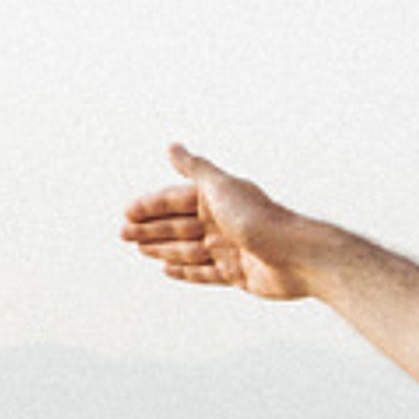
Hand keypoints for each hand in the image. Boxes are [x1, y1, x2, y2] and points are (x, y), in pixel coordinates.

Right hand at [119, 145, 318, 302]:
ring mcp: (229, 249)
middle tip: (123, 234)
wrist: (296, 256)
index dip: (150, 206)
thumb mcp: (221, 187)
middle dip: (150, 229)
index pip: (174, 200)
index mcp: (217, 198)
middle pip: (177, 225)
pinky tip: (168, 269)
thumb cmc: (259, 218)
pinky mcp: (237, 274)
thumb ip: (196, 168)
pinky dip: (185, 271)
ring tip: (140, 249)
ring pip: (187, 249)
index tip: (126, 213)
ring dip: (163, 248)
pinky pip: (204, 273)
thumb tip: (172, 145)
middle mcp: (222, 221)